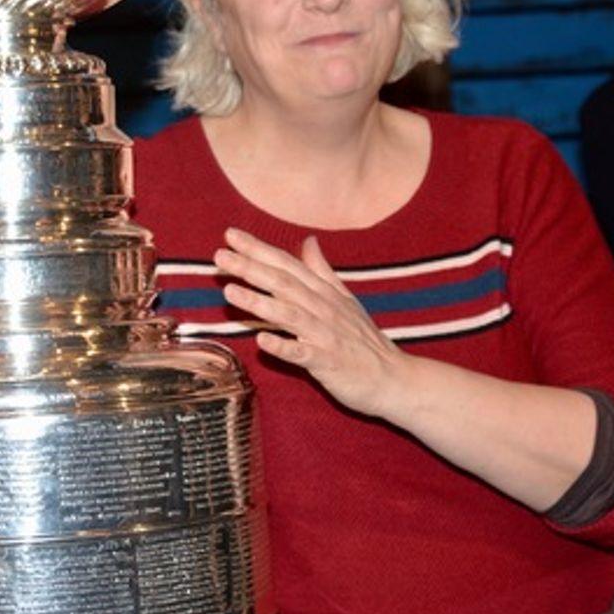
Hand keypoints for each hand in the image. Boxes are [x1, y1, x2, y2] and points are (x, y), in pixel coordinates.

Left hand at [213, 228, 411, 418]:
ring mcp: (325, 335)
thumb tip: (308, 241)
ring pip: (289, 315)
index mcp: (324, 292)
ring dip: (259, 302)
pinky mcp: (327, 363)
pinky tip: (261, 341)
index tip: (230, 235)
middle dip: (250, 268)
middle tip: (219, 256)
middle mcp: (323, 308)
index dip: (258, 249)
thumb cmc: (364, 340)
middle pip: (283, 283)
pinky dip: (283, 347)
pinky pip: (302, 354)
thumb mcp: (345, 299)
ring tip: (230, 291)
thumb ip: (322, 270)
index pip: (287, 264)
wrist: (394, 378)